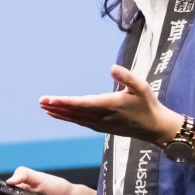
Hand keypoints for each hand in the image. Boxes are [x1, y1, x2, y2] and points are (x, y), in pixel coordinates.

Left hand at [39, 64, 181, 145]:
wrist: (154, 127)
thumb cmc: (148, 104)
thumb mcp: (141, 86)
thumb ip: (126, 77)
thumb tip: (111, 67)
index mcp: (109, 105)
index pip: (81, 104)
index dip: (65, 102)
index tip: (50, 100)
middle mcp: (102, 116)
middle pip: (74, 112)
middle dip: (57, 106)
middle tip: (41, 101)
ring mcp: (101, 123)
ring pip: (75, 119)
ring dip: (60, 113)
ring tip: (45, 107)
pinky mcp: (102, 126)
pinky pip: (81, 122)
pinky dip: (69, 118)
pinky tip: (61, 115)